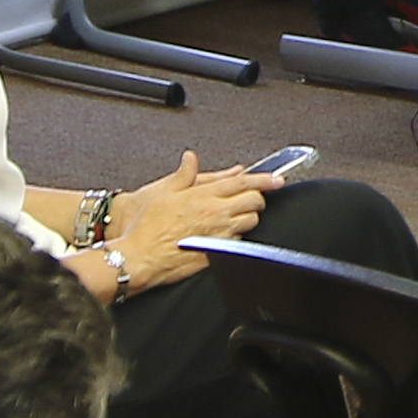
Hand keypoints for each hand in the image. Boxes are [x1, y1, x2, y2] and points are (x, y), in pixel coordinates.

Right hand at [110, 151, 269, 285]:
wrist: (141, 258)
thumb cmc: (147, 228)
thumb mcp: (163, 193)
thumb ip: (184, 174)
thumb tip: (190, 159)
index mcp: (204, 196)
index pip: (244, 183)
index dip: (265, 179)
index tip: (277, 179)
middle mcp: (216, 214)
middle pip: (255, 201)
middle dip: (258, 198)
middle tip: (253, 198)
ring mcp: (220, 234)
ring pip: (251, 221)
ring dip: (249, 217)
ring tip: (238, 215)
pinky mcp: (219, 252)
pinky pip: (240, 241)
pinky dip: (238, 235)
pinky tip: (227, 234)